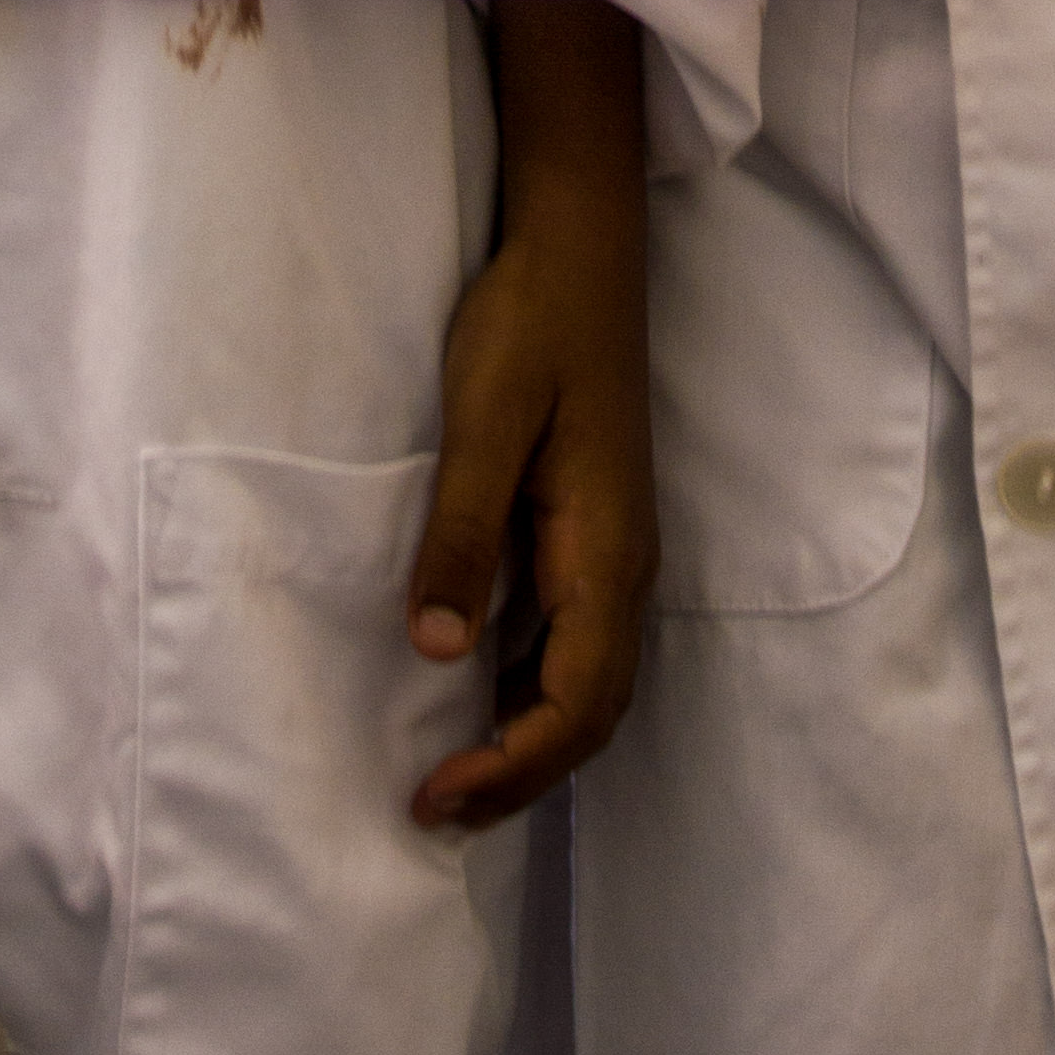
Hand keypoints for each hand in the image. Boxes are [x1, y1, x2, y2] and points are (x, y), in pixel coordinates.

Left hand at [408, 0, 655, 832]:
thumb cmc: (531, 321)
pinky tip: (469, 687)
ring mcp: (612, 549)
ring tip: (445, 773)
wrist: (579, 244)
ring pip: (584, 681)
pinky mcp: (591, 528)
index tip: (435, 798)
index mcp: (605, 553)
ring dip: (525, 739)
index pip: (574, 704)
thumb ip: (463, 533)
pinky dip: (527, 689)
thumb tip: (436, 651)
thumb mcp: (485, 420)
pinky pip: (569, 639)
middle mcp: (623, 567)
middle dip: (519, 775)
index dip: (510, 767)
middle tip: (431, 809)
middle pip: (590, 712)